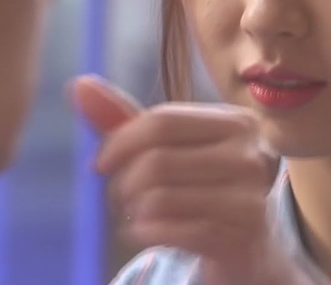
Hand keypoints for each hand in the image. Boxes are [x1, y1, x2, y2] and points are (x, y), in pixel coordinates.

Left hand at [70, 76, 298, 283]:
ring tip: (138, 212)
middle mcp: (251, 156)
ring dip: (133, 210)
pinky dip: (145, 232)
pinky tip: (148, 231)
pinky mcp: (238, 237)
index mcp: (237, 122)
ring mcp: (249, 199)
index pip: (162, 121)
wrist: (249, 245)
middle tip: (122, 195)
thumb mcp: (171, 147)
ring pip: (158, 198)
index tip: (101, 163)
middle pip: (156, 161)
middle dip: (123, 182)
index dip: (119, 141)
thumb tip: (80, 85)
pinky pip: (168, 231)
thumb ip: (126, 119)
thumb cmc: (203, 184)